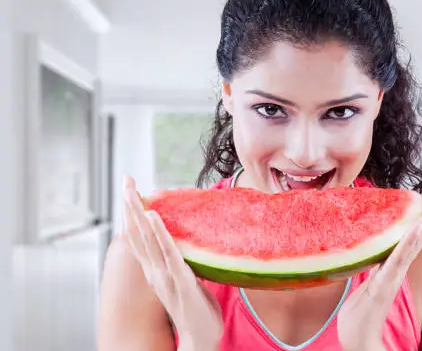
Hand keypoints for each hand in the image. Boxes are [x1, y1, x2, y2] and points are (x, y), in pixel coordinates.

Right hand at [122, 176, 222, 350]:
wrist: (201, 339)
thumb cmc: (196, 310)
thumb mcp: (184, 280)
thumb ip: (179, 262)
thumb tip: (183, 243)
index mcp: (155, 270)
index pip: (139, 237)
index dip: (132, 214)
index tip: (129, 190)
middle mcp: (154, 272)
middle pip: (138, 235)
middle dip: (131, 207)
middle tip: (125, 182)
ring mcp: (165, 277)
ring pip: (149, 242)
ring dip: (140, 216)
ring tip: (134, 194)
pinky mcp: (181, 282)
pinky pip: (169, 254)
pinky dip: (161, 235)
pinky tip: (155, 218)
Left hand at [337, 181, 421, 350]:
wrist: (358, 340)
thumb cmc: (361, 313)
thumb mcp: (370, 281)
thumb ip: (379, 267)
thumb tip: (382, 249)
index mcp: (392, 265)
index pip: (410, 234)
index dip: (421, 214)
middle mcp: (396, 270)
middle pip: (416, 235)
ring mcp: (391, 278)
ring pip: (409, 246)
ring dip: (420, 223)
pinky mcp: (382, 288)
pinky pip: (395, 263)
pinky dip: (405, 246)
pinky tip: (413, 231)